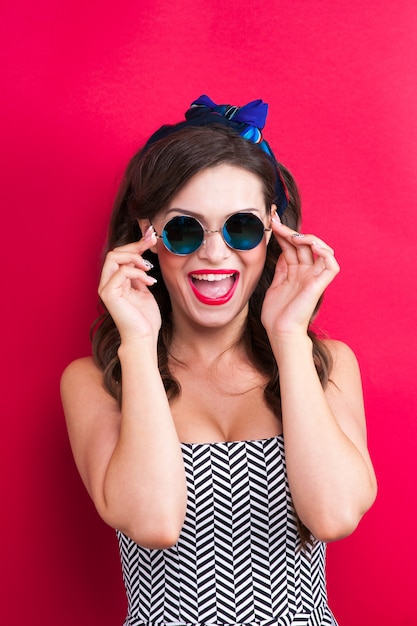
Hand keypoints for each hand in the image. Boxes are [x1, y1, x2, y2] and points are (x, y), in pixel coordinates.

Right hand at [98, 226, 160, 342]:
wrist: (143, 338)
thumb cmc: (145, 318)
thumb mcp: (144, 290)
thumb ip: (140, 275)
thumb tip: (143, 258)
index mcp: (115, 281)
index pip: (121, 255)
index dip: (136, 244)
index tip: (152, 237)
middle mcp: (107, 282)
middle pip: (115, 252)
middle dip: (135, 245)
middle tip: (153, 242)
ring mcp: (106, 288)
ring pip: (114, 257)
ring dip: (135, 257)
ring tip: (149, 268)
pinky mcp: (108, 294)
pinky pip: (121, 271)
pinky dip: (137, 272)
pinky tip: (149, 282)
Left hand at [261, 216, 339, 337]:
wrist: (280, 332)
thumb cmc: (276, 315)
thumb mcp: (274, 285)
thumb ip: (280, 269)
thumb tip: (279, 252)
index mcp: (295, 273)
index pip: (291, 247)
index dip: (283, 233)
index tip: (270, 221)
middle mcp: (306, 273)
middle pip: (302, 245)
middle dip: (289, 230)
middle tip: (274, 220)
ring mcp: (314, 278)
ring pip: (321, 249)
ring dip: (307, 238)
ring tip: (292, 235)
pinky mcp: (320, 285)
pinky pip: (331, 264)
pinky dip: (324, 252)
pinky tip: (310, 244)